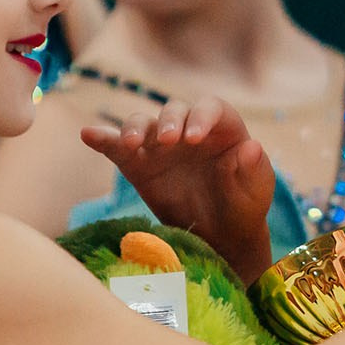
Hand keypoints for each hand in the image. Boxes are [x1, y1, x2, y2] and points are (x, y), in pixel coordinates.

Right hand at [83, 98, 275, 280]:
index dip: (202, 117)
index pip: (211, 108)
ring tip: (130, 144)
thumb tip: (252, 147)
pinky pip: (117, 148)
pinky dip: (102, 139)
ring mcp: (160, 146)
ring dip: (133, 129)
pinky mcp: (138, 165)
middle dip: (168, 121)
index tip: (195, 138)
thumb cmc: (243, 206)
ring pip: (142, 124)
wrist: (221, 236)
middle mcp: (188, 129)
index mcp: (222, 128)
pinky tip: (88, 134)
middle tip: (167, 140)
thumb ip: (255, 169)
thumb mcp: (257, 192)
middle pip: (174, 110)